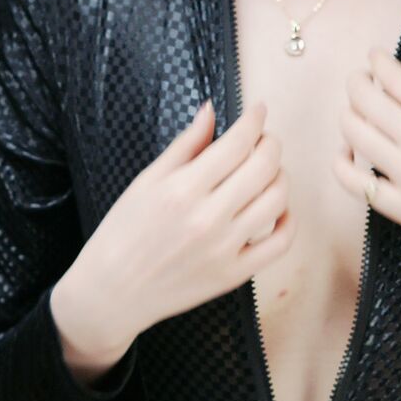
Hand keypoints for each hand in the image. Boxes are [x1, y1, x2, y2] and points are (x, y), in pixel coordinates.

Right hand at [55, 100, 294, 369]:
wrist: (113, 291)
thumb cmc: (124, 232)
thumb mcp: (147, 181)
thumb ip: (185, 144)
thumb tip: (210, 110)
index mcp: (182, 189)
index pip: (237, 143)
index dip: (254, 120)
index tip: (258, 110)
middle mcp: (207, 218)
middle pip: (264, 167)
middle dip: (270, 144)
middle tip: (263, 140)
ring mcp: (224, 248)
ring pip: (277, 200)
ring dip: (279, 176)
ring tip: (267, 172)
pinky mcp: (234, 274)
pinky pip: (280, 243)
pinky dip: (287, 220)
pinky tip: (277, 209)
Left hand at [333, 48, 400, 283]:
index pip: (392, 76)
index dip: (377, 60)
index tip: (376, 58)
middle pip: (364, 98)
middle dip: (358, 82)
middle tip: (364, 81)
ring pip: (352, 132)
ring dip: (350, 115)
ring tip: (360, 114)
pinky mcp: (398, 208)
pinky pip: (352, 181)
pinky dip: (341, 161)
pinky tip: (349, 151)